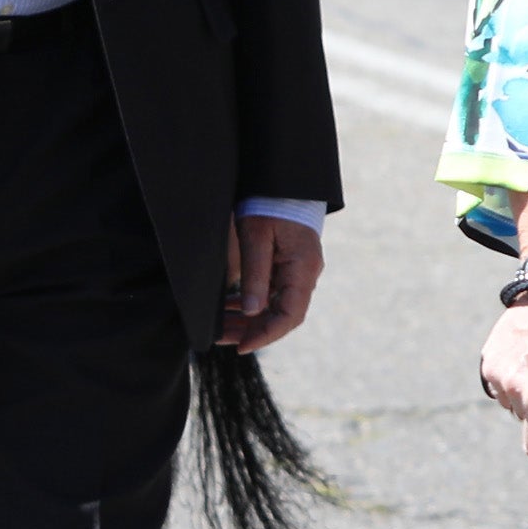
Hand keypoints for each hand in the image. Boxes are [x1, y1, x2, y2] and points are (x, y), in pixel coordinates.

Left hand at [222, 214, 323, 350]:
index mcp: (302, 269)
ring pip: (277, 308)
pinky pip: (273, 294)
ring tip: (221, 328)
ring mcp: (299, 271)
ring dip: (250, 320)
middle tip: (221, 339)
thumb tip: (252, 312)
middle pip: (283, 316)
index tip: (241, 347)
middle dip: (253, 331)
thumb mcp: (256, 239)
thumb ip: (255, 276)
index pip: (290, 315)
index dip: (266, 335)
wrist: (282, 182)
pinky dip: (252, 305)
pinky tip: (230, 308)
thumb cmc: (270, 205)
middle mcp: (306, 274)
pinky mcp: (289, 267)